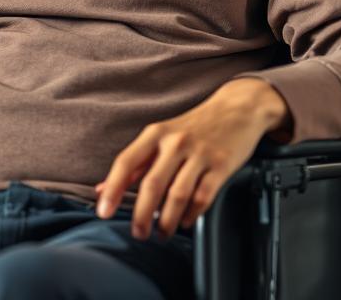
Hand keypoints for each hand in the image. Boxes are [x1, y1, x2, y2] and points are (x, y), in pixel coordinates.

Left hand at [96, 78, 290, 240]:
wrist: (238, 106)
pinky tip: (186, 221)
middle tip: (139, 233)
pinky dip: (192, 214)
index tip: (103, 211)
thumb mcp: (162, 134)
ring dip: (167, 221)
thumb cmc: (196, 124)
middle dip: (141, 215)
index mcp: (157, 133)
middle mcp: (177, 141)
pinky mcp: (221, 164)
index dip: (112, 188)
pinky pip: (203, 196)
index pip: (127, 162)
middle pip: (152, 184)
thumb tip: (102, 188)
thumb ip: (135, 162)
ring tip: (162, 232)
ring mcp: (200, 153)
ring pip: (177, 195)